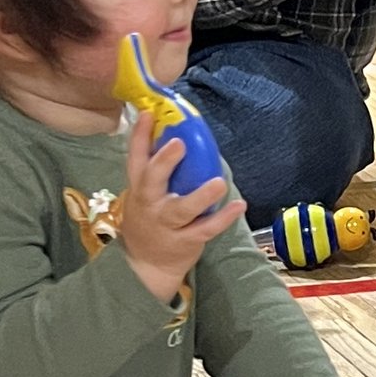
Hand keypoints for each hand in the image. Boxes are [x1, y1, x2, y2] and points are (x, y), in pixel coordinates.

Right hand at [119, 109, 244, 301]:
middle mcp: (150, 203)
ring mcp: (167, 224)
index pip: (136, 157)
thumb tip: (178, 132)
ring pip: (182, 209)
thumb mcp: (145, 193)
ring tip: (218, 183)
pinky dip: (223, 218)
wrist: (146, 263)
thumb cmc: (150, 217)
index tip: (148, 113)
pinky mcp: (186, 240)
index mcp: (140, 187)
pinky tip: (239, 206)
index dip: (140, 135)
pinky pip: (206, 229)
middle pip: (153, 180)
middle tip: (179, 144)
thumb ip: (158, 169)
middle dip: (164, 161)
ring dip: (201, 196)